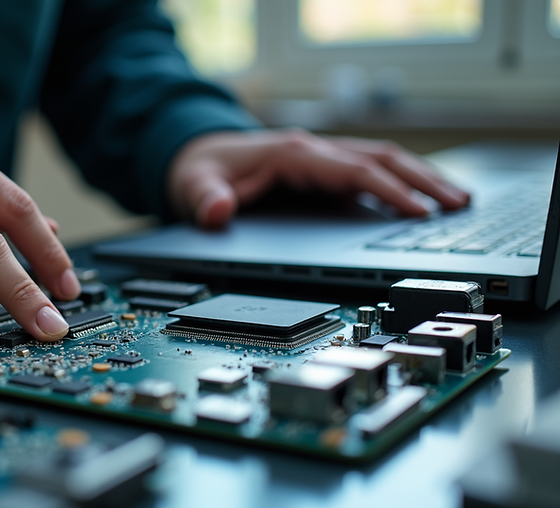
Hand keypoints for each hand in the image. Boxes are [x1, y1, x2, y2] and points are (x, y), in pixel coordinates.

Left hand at [167, 129, 470, 227]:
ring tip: (460, 202)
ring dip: (421, 179)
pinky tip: (425, 201)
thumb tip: (215, 213)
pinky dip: (402, 183)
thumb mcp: (193, 187)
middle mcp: (313, 150)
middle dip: (422, 181)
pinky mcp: (324, 171)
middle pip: (380, 159)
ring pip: (383, 161)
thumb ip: (204, 201)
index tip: (419, 211)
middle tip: (459, 205)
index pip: (351, 170)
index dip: (387, 191)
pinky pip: (371, 172)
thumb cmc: (200, 171)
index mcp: (291, 153)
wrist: (195, 157)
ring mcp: (322, 159)